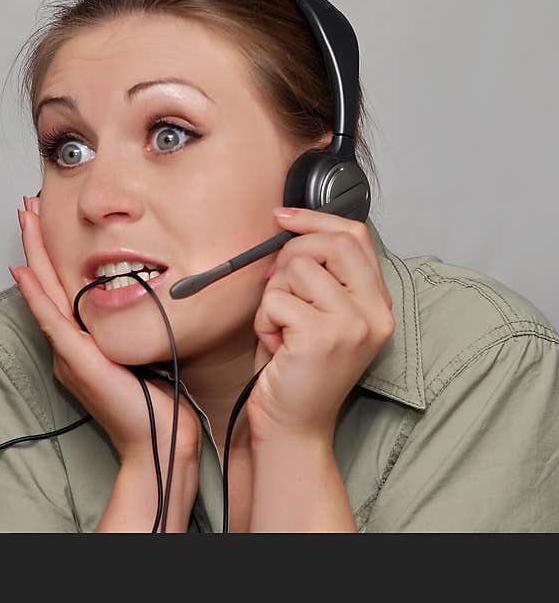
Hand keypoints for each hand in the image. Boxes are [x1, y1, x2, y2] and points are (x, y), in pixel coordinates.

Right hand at [11, 196, 202, 467]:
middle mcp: (69, 345)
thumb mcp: (142, 354)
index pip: (62, 289)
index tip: (48, 223)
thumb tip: (139, 304)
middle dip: (36, 243)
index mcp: (82, 343)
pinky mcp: (77, 360)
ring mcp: (69, 352)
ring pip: (44, 293)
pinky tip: (23, 272)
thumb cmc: (155, 403)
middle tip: (27, 208)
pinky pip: (51, 320)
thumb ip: (130, 331)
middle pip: (45, 283)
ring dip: (32, 255)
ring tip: (25, 221)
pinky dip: (35, 295)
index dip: (51, 255)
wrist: (159, 438)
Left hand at [248, 207, 394, 441]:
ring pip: (297, 269)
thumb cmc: (296, 369)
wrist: (292, 425)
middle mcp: (375, 312)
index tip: (283, 216)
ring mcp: (353, 324)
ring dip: (272, 297)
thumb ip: (318, 275)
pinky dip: (263, 320)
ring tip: (279, 329)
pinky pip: (277, 299)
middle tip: (278, 289)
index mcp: (378, 303)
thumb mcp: (316, 314)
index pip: (356, 236)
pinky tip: (274, 345)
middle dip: (290, 256)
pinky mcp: (322, 336)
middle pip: (331, 243)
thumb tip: (288, 230)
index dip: (315, 219)